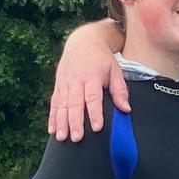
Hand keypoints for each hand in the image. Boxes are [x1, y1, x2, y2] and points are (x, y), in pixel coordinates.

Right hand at [48, 23, 129, 139]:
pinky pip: (54, 103)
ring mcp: (65, 83)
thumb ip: (120, 90)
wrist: (83, 41)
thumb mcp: (115, 70)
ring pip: (61, 105)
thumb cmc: (102, 59)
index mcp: (92, 76)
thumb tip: (126, 109)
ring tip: (62, 137)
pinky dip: (52, 117)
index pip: (93, 97)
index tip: (96, 128)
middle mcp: (76, 80)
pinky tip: (52, 130)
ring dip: (61, 122)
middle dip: (75, 121)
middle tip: (77, 137)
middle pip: (74, 103)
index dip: (95, 113)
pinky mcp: (58, 85)